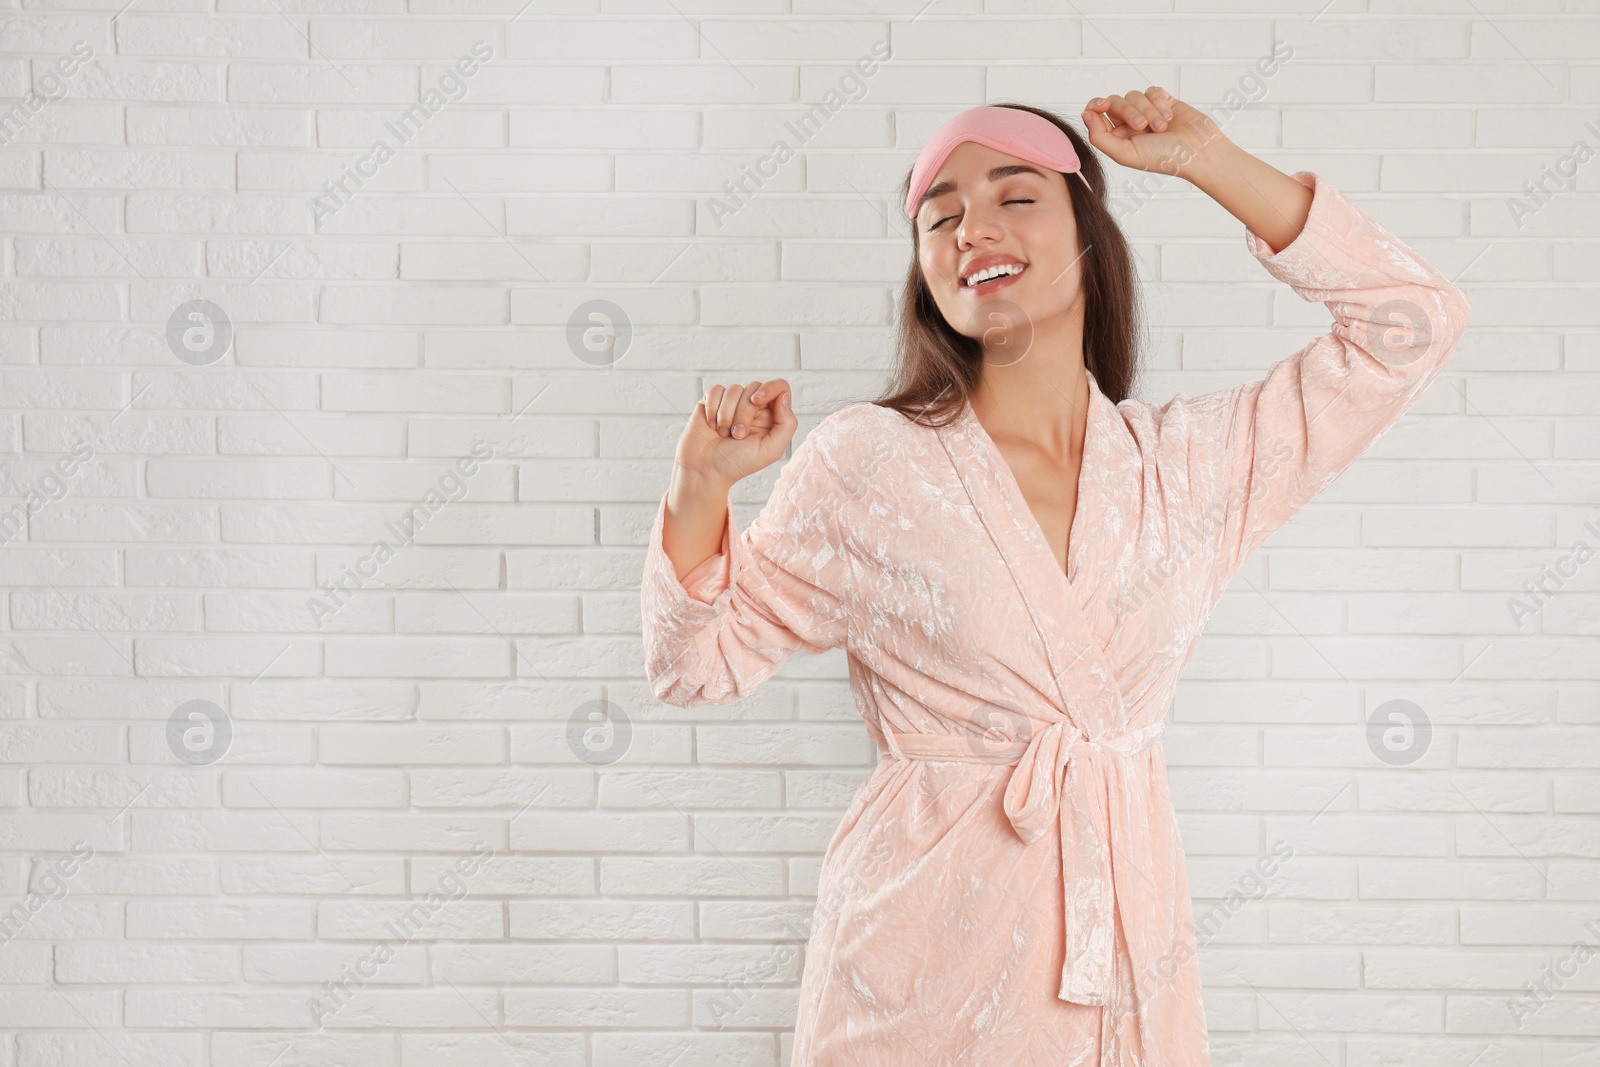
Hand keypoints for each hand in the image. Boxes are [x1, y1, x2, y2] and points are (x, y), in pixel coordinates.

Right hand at [673, 378, 797, 490]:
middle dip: (744, 412)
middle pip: (755, 387)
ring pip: (734, 389)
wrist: (706, 470)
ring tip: (723, 434)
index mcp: (771, 415)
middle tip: (737, 435)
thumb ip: (786, 424)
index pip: (780, 387)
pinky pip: (715, 390)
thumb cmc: (739, 463)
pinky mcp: (712, 401)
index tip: (756, 400)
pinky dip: (712, 409)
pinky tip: (711, 425)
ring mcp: (732, 402)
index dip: (770, 388)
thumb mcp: (771, 450)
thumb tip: (784, 396)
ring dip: (726, 415)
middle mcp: (753, 406)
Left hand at [1081, 87, 1231, 179]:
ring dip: (1148, 110)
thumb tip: (1085, 114)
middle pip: (1115, 101)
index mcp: (1117, 137)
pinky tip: (1169, 117)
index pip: (1097, 114)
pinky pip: (1152, 90)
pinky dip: (1159, 102)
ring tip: (1161, 127)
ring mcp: (1146, 111)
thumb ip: (1100, 137)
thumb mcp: (1125, 154)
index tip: (1100, 105)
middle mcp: (1129, 124)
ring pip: (1134, 95)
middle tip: (1141, 126)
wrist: (1197, 151)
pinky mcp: (1163, 101)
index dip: (1095, 106)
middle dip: (1128, 111)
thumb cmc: (1163, 158)